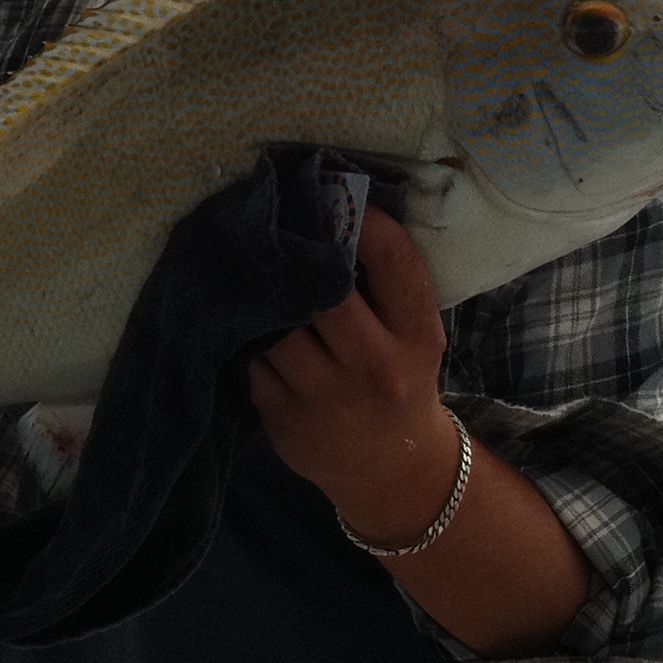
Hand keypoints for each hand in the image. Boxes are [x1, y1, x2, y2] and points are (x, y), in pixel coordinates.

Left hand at [249, 210, 461, 543]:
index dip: (361, 219)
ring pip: (276, 322)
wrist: (389, 468)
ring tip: (252, 264)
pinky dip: (245, 332)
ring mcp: (326, 396)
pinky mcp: (283, 415)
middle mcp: (375, 367)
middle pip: (323, 290)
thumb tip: (333, 206)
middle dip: (297, 253)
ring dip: (262, 293)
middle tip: (278, 219)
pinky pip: (251, 355)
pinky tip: (245, 316)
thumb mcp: (414, 337)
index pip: (393, 263)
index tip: (337, 194)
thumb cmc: (398, 380)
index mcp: (417, 337)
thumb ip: (387, 286)